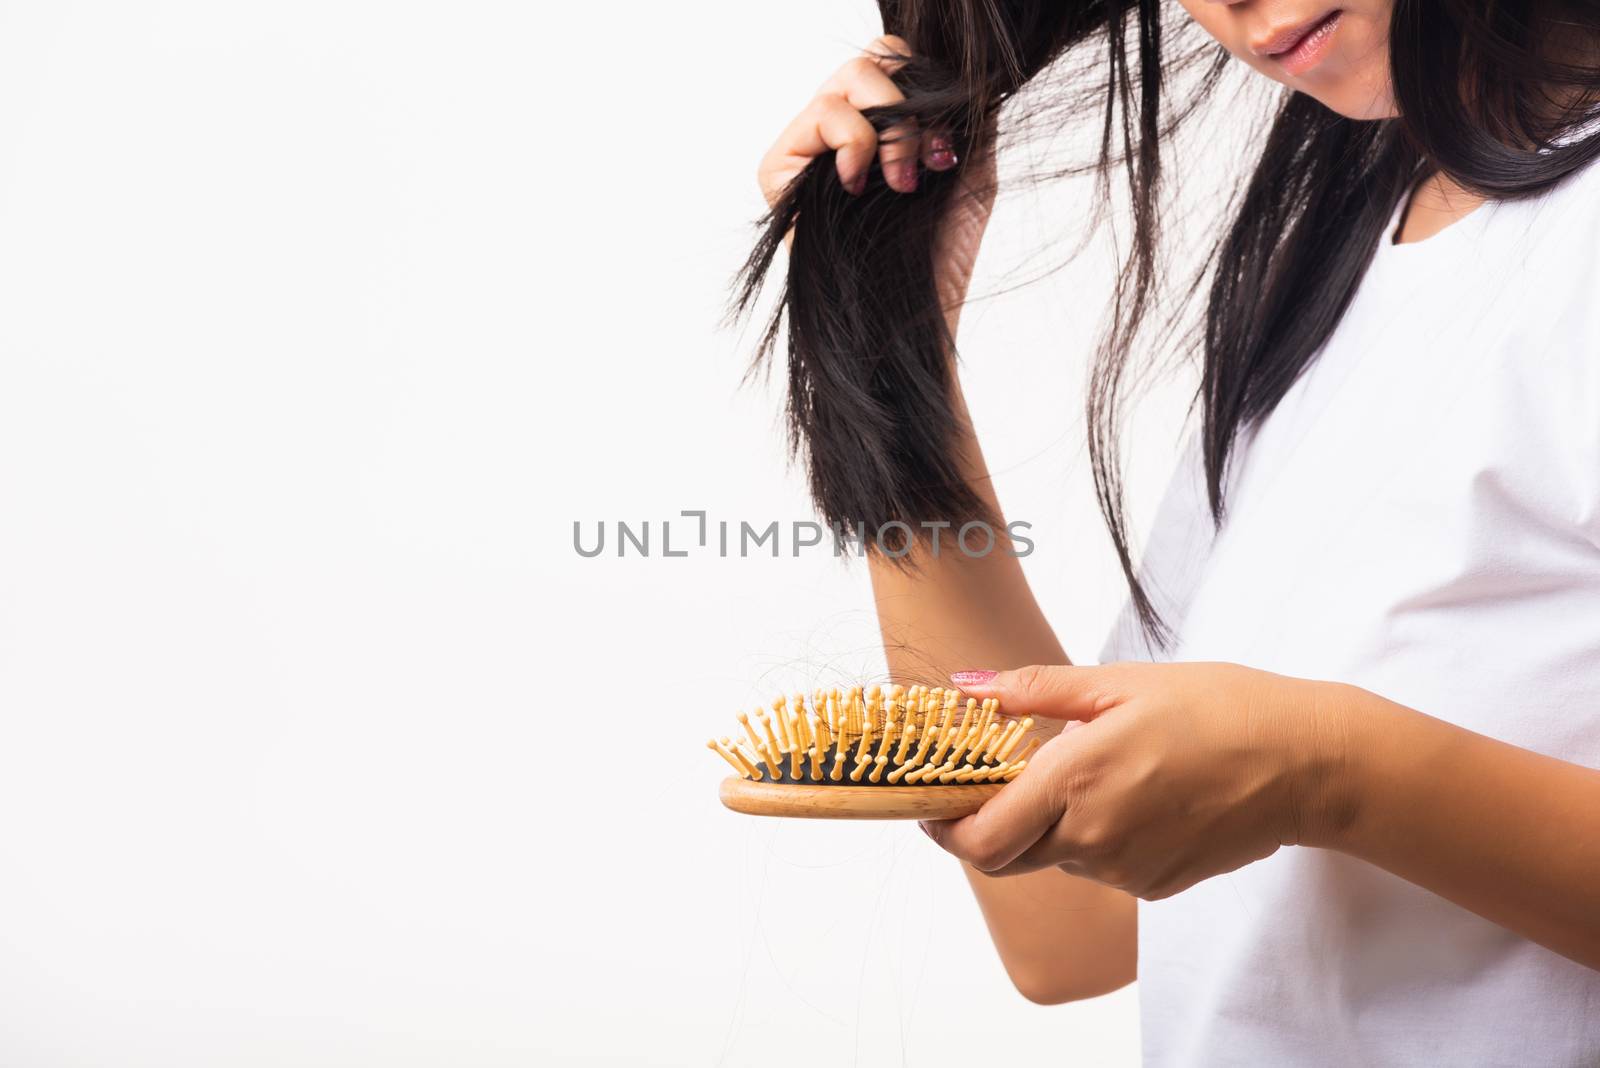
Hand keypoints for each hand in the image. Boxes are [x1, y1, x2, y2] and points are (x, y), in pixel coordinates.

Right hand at [755, 36, 996, 318]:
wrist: (911, 313)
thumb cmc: (940, 255)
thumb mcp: (970, 170)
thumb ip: (964, 113)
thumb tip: (960, 72)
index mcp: (882, 129)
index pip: (894, 63)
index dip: (925, 89)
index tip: (946, 150)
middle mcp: (842, 135)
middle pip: (870, 61)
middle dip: (908, 106)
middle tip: (926, 161)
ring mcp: (809, 149)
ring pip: (847, 80)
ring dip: (888, 128)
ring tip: (900, 183)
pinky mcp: (780, 168)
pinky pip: (821, 114)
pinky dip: (853, 141)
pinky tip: (859, 185)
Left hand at [922, 663, 1350, 899]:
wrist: (1305, 762)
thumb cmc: (1218, 708)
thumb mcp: (1120, 681)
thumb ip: (1034, 691)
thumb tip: (966, 687)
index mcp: (1075, 782)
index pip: (980, 839)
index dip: (943, 830)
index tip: (930, 806)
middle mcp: (1093, 838)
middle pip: (1009, 856)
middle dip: (990, 825)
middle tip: (995, 783)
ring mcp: (1126, 869)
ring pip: (1057, 856)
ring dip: (1052, 822)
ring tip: (1093, 768)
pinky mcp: (1156, 886)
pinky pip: (1102, 864)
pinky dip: (1097, 834)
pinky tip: (1134, 792)